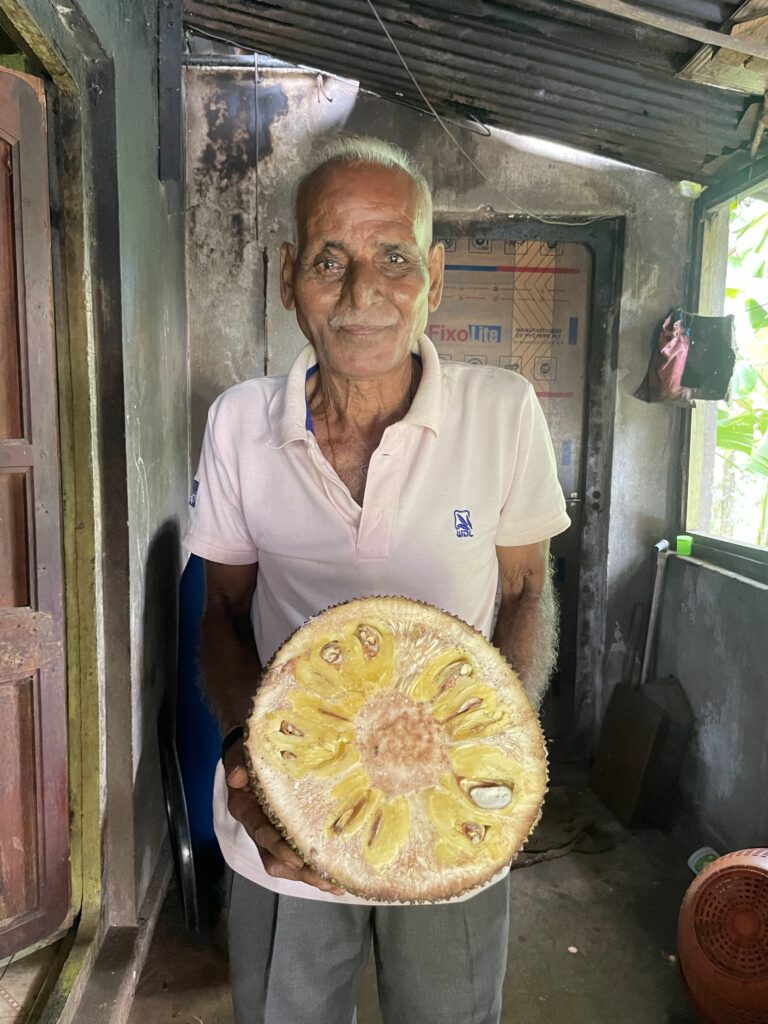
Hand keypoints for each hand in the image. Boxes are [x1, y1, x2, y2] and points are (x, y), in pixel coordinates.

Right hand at [224, 739, 343, 894]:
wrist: (253, 750)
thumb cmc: (248, 752)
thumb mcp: (240, 753)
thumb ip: (237, 763)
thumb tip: (237, 776)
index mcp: (246, 810)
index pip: (261, 833)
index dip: (277, 847)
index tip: (296, 859)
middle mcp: (259, 827)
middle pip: (275, 859)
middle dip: (300, 873)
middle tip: (325, 880)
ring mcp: (274, 832)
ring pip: (288, 864)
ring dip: (311, 876)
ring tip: (337, 884)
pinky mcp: (289, 831)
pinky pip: (300, 854)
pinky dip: (317, 867)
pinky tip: (339, 874)